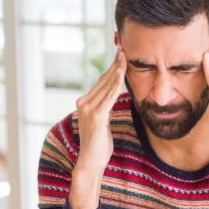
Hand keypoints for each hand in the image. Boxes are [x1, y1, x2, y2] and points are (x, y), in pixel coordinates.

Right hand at [68, 46, 125, 208]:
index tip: (120, 54)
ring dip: (117, 68)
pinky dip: (116, 82)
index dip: (111, 67)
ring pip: (106, 84)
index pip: (101, 82)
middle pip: (103, 79)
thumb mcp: (103, 123)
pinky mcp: (96, 115)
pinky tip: (122, 70)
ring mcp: (88, 108)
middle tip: (123, 46)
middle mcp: (84, 102)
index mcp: (85, 103)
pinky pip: (109, 95)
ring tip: (125, 54)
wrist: (91, 162)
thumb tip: (112, 101)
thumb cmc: (99, 146)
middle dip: (114, 62)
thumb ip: (105, 110)